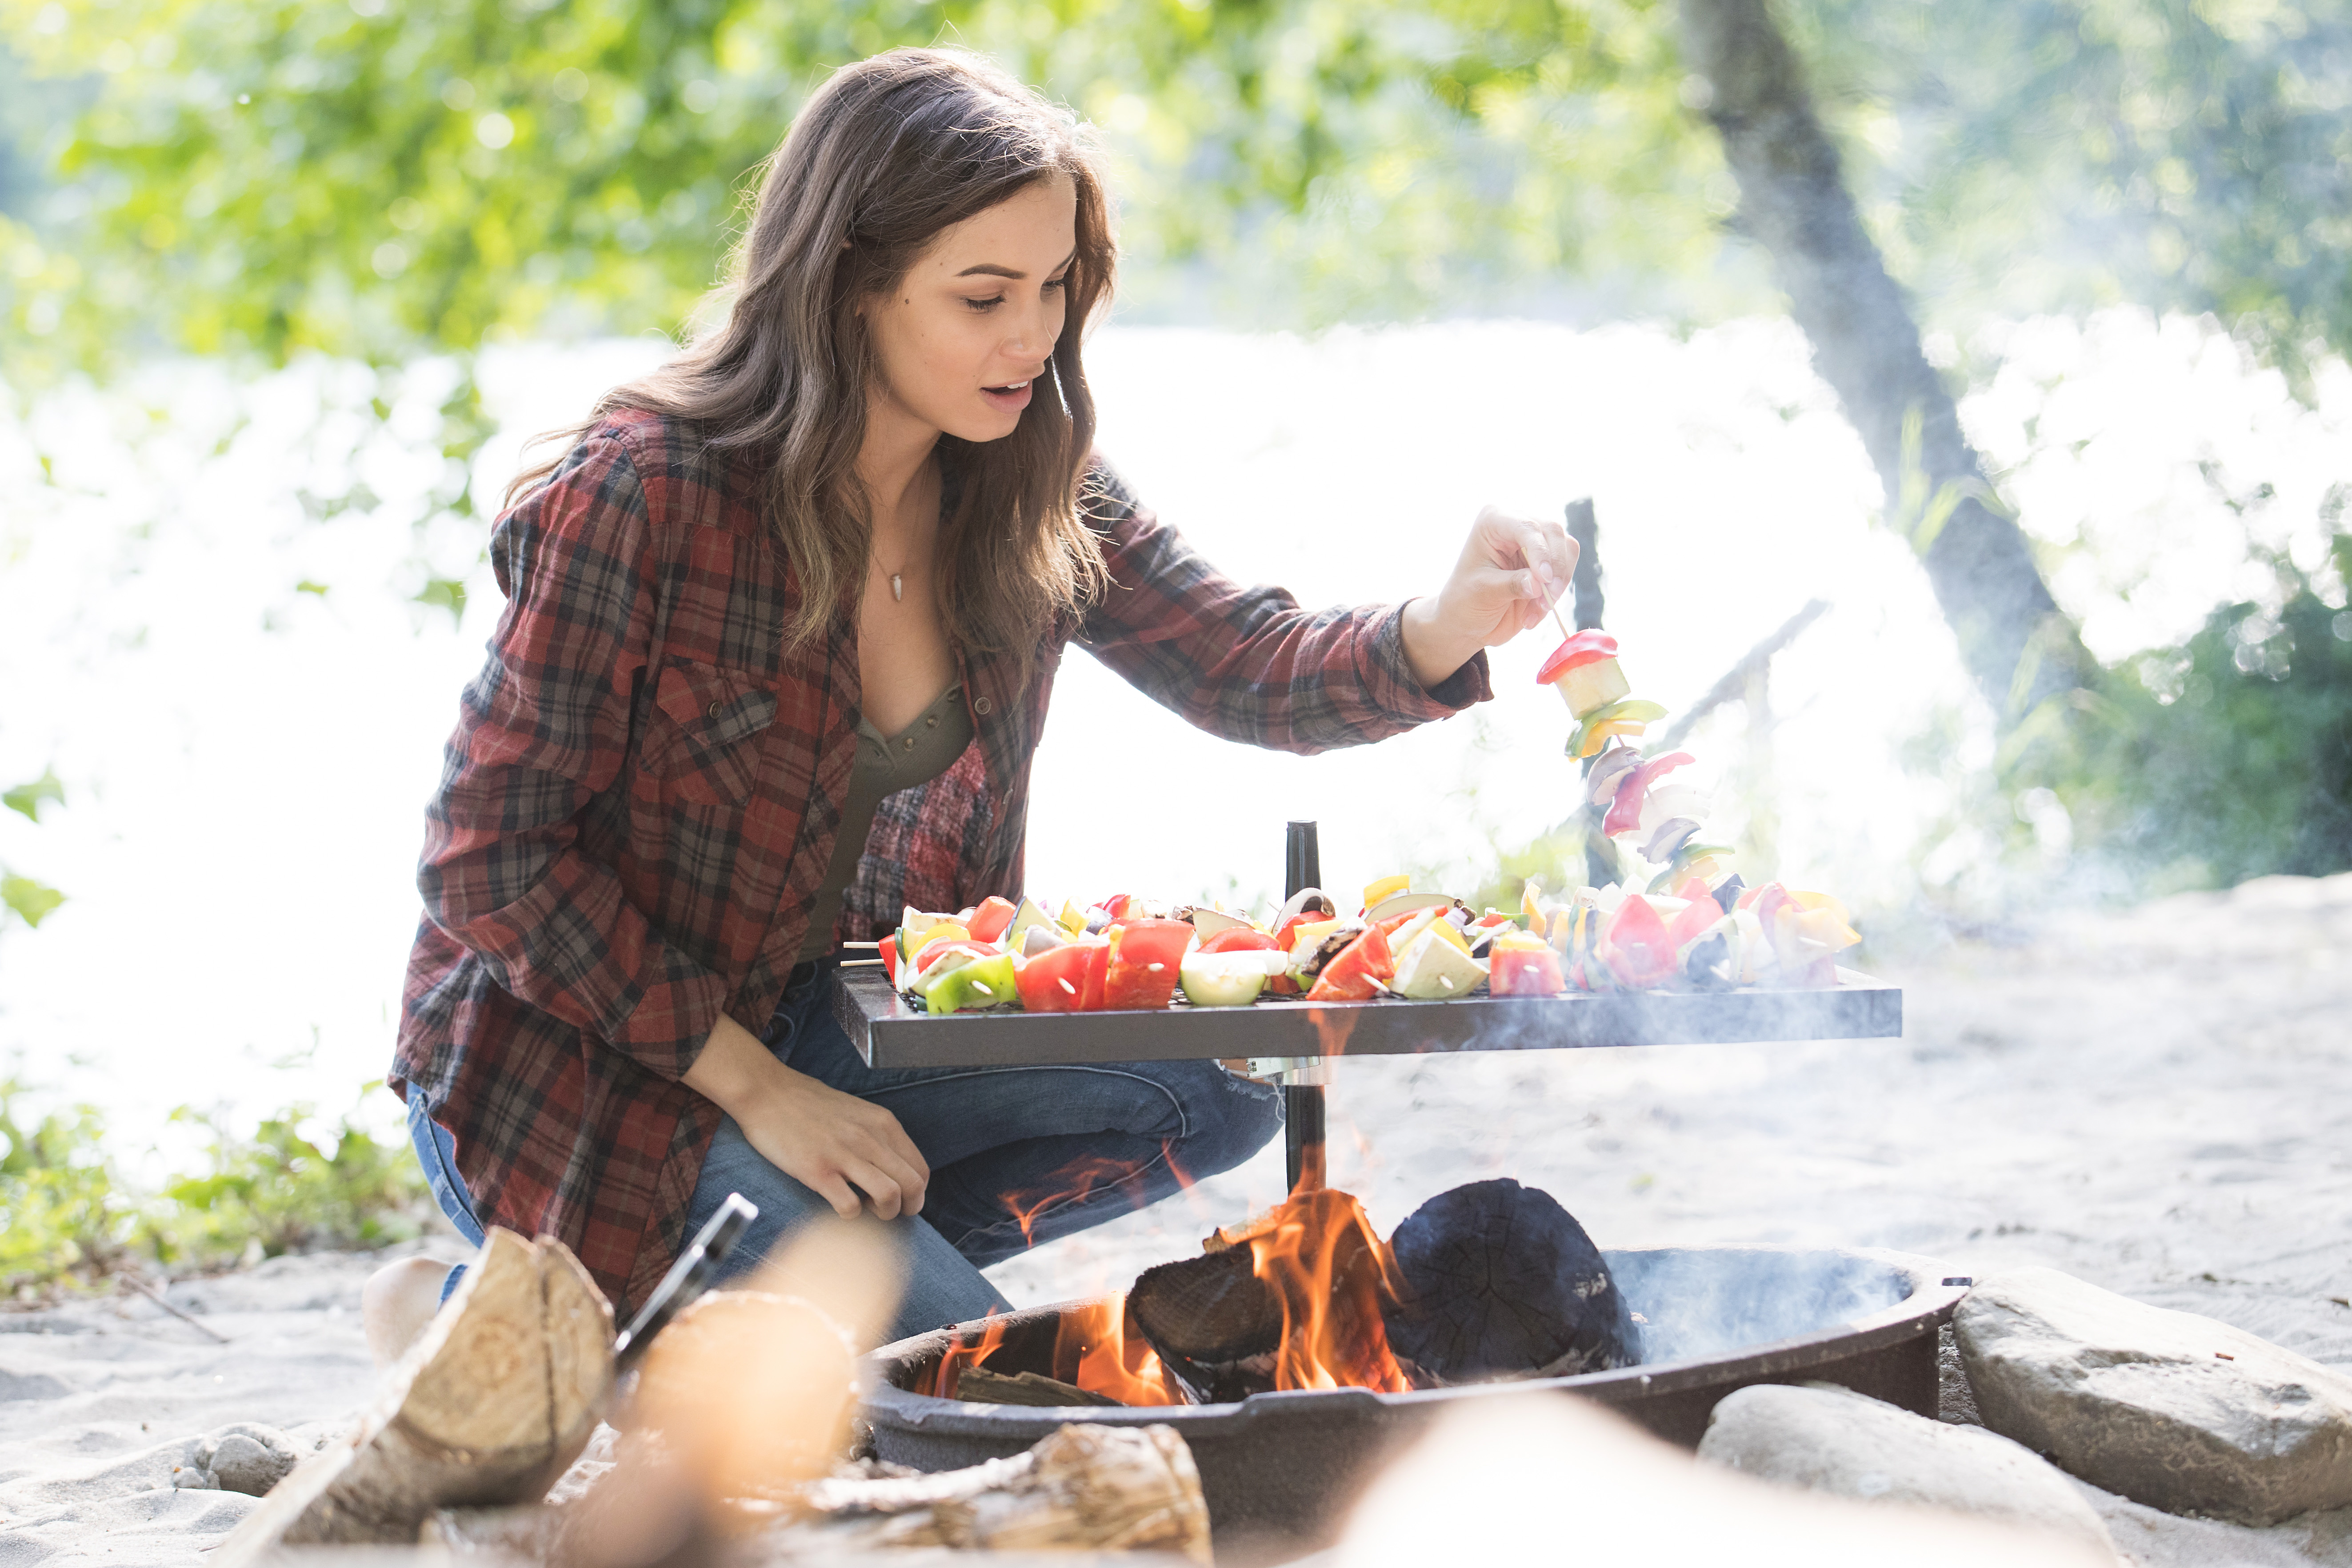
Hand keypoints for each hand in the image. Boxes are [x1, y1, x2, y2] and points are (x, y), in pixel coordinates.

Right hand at [683, 1012, 929, 1219]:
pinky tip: (839, 1206)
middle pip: (913, 1186)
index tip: (901, 1199)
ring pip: (889, 1196)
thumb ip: (878, 1136)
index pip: (921, 1169)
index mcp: (883, 1124)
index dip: (916, 1193)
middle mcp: (869, 1138)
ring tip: (866, 1209)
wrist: (767, 1092)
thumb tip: (894, 1168)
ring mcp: (843, 1154)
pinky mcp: (817, 1170)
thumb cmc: (810, 1104)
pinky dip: (850, 1216)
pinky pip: (849, 1206)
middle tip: (887, 1212)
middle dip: (907, 1208)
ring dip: (883, 1214)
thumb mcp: (857, 1112)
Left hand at [1399, 506, 1579, 688]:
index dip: (1540, 551)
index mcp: (1493, 521)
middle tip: (1546, 600)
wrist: (1468, 621)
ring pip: (1567, 548)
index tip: (1544, 580)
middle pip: (1553, 532)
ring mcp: (1534, 540)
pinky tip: (1536, 612)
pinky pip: (1566, 569)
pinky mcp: (1547, 560)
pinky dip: (1557, 592)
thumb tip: (1538, 585)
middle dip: (1555, 568)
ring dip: (1557, 583)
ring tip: (1537, 610)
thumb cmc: (1465, 601)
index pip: (1526, 526)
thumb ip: (1512, 584)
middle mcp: (1516, 523)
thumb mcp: (1483, 592)